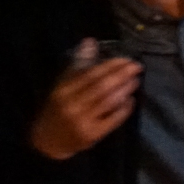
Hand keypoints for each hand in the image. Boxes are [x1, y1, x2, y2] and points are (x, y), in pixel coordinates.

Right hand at [30, 40, 140, 160]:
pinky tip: (130, 100)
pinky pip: (113, 119)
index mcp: (63, 91)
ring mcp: (82, 121)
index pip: (90, 75)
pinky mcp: (92, 135)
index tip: (125, 59)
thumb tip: (90, 41)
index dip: (110, 66)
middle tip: (136, 66)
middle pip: (101, 87)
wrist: (47, 142)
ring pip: (108, 102)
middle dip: (121, 75)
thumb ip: (78, 65)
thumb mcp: (63, 86)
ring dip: (125, 89)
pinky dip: (124, 109)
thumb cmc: (58, 109)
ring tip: (135, 81)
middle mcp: (72, 106)